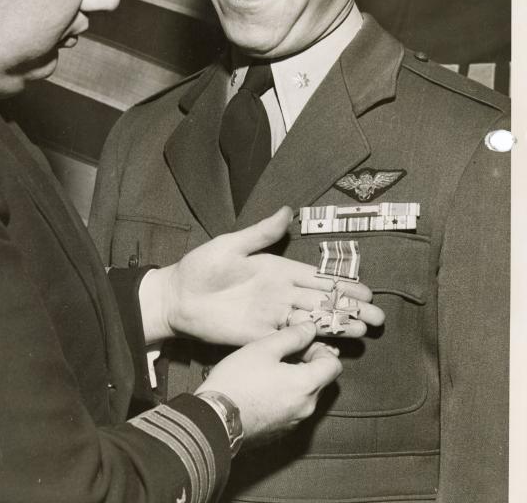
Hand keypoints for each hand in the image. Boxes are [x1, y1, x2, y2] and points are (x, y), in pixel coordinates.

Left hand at [139, 207, 383, 344]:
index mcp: (278, 270)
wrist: (177, 298)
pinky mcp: (261, 335)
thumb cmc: (201, 267)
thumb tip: (288, 210)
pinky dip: (313, 341)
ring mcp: (273, 315)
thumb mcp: (232, 244)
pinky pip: (292, 338)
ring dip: (338, 324)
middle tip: (378, 316)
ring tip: (364, 330)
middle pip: (323, 301)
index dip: (343, 284)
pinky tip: (332, 345)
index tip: (368, 291)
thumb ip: (262, 232)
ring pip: (313, 320)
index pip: (318, 277)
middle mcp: (281, 293)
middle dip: (351, 307)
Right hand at [196, 322, 341, 440]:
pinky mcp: (281, 430)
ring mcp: (294, 422)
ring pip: (306, 394)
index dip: (321, 350)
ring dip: (296, 378)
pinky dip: (285, 394)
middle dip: (308, 362)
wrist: (215, 419)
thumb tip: (310, 328)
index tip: (302, 344)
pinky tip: (263, 386)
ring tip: (270, 368)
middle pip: (321, 380)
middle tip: (283, 352)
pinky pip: (292, 407)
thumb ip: (292, 336)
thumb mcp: (263, 348)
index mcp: (306, 385)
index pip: (334, 366)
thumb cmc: (238, 381)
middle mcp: (306, 407)